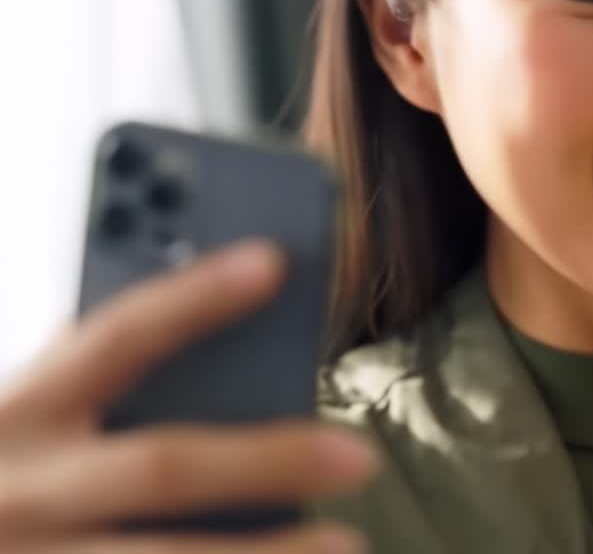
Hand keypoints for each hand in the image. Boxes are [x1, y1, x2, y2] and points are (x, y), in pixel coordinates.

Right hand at [0, 242, 375, 552]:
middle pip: (162, 466)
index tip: (271, 263)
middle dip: (267, 460)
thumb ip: (88, 376)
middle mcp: (23, 490)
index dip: (193, 297)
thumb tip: (210, 319)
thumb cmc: (0, 473)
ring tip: (347, 544)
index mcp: (19, 412)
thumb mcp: (19, 415)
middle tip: (359, 456)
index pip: (115, 338)